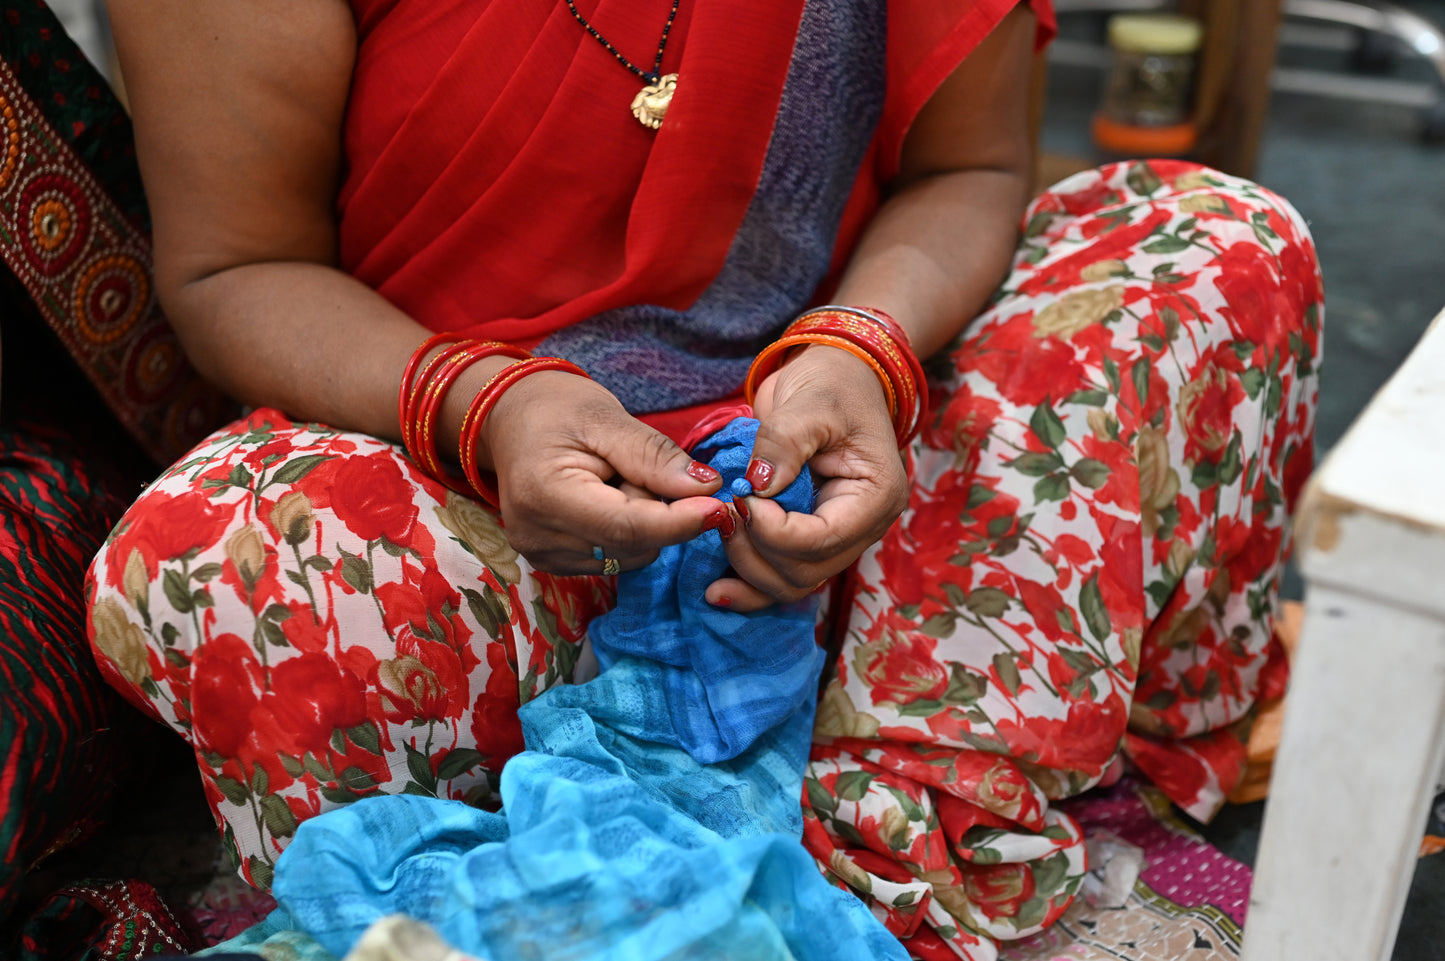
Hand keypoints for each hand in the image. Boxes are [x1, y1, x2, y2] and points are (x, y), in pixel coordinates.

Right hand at [480, 371, 725, 574]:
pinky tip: (604, 499)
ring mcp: (542, 555)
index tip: (718, 505)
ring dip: (640, 520)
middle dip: (654, 509)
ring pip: (631, 555)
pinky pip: (617, 557)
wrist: (510, 419)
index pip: (627, 527)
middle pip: (633, 544)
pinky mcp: (552, 563)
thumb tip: (706, 488)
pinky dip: (626, 532)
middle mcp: (537, 537)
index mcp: (544, 495)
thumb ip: (655, 456)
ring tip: (612, 479)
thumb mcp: (607, 418)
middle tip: (630, 465)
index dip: (679, 521)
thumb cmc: (556, 409)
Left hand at [707, 345, 908, 610]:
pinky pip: (782, 577)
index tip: (740, 500)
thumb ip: (783, 443)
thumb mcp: (810, 403)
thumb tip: (757, 486)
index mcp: (876, 495)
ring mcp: (837, 537)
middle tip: (722, 514)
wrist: (835, 378)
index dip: (775, 531)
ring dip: (748, 569)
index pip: (824, 538)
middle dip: (757, 550)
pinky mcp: (809, 538)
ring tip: (716, 533)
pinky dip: (750, 585)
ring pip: (792, 583)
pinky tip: (716, 590)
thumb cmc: (831, 384)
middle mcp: (863, 527)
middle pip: (807, 571)